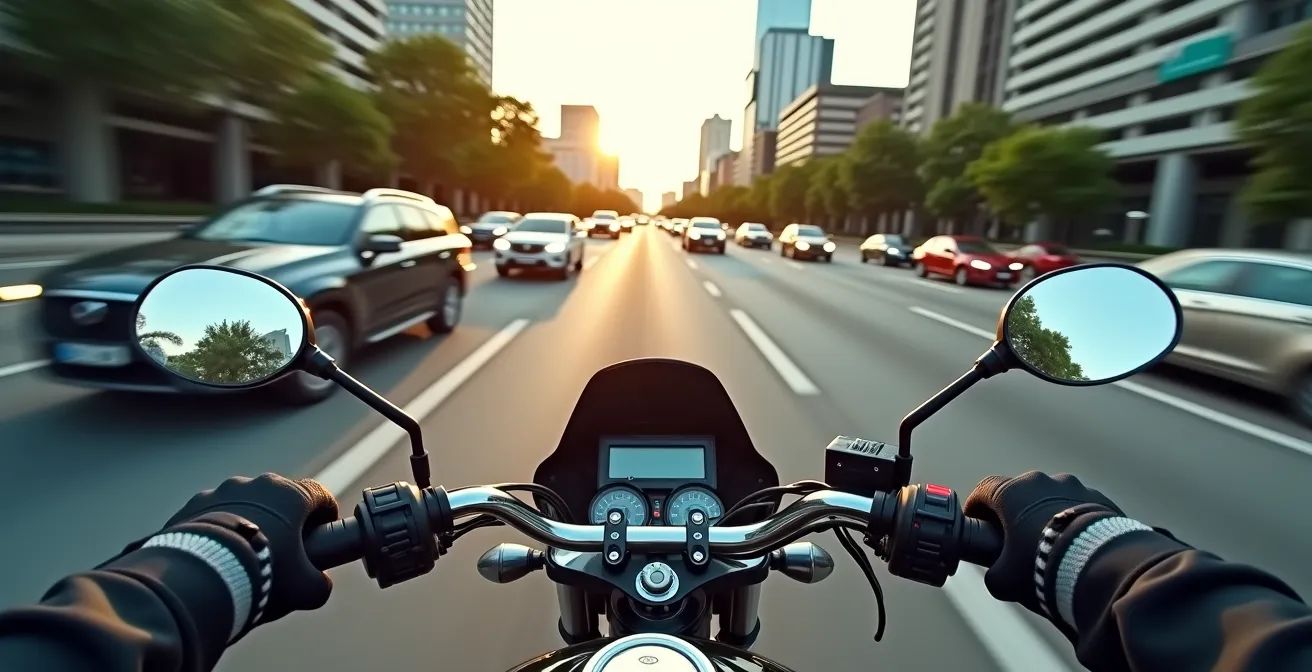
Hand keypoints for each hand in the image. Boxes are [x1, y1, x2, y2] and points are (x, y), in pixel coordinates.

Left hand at [163, 473, 338, 624]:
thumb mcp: (304, 589)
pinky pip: (211, 516)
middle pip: (279, 498)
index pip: (319, 494)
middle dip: (283, 520)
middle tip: (283, 550)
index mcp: (290, 495)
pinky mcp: (191, 507)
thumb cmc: (259, 576)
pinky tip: (215, 558)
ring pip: (243, 505)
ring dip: (248, 522)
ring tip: (242, 557)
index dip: (325, 513)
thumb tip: (320, 584)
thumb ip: (320, 584)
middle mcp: (256, 485)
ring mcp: (220, 492)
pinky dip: (217, 531)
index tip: (323, 531)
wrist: (197, 580)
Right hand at [963, 471, 1120, 614]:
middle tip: (1016, 539)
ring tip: (1053, 544)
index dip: (977, 506)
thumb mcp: (1005, 580)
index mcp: (1013, 492)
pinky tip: (1078, 545)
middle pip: (1020, 492)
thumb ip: (994, 574)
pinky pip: (1081, 507)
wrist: (1101, 567)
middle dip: (1016, 512)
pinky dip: (1075, 521)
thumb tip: (996, 576)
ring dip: (1047, 515)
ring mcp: (1075, 487)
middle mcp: (1042, 482)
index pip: (984, 489)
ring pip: (1052, 498)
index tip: (976, 521)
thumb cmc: (1044, 566)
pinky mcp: (1101, 499)